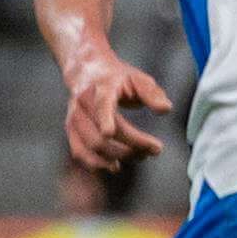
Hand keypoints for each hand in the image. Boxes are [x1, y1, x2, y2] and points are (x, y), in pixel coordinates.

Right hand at [62, 48, 171, 175]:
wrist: (87, 71)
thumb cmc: (119, 78)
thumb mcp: (139, 79)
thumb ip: (152, 94)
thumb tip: (165, 109)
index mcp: (101, 88)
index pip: (101, 104)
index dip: (104, 118)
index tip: (109, 132)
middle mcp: (83, 104)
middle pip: (101, 133)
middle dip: (130, 146)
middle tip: (155, 150)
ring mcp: (74, 118)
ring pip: (90, 146)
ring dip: (117, 156)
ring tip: (141, 157)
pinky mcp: (71, 129)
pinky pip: (79, 151)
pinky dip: (96, 163)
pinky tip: (115, 166)